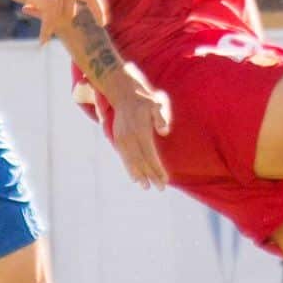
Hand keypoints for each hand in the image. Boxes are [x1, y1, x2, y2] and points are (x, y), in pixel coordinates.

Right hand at [0, 0, 106, 39]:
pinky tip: (42, 42)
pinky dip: (45, 33)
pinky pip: (49, 23)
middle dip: (58, 17)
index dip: (101, 9)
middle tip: (43, 11)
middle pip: (71, 12)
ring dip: (46, 20)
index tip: (104, 22)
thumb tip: (74, 12)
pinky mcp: (50, 2)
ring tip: (30, 7)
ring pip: (58, 18)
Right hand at [107, 66, 171, 190]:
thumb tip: (164, 132)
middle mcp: (130, 138)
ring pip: (131, 162)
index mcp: (141, 131)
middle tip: (160, 188)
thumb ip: (160, 117)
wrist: (123, 93)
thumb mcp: (155, 103)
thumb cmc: (144, 100)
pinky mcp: (117, 139)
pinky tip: (135, 177)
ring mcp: (122, 139)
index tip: (165, 180)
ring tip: (146, 187)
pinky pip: (124, 157)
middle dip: (151, 176)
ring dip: (139, 175)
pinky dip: (129, 168)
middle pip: (142, 162)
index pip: (150, 155)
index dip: (158, 169)